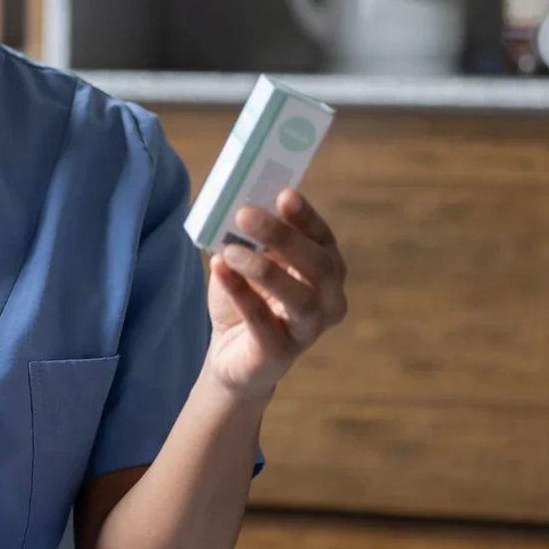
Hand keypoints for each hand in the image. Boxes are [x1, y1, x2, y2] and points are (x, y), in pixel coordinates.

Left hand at [203, 189, 348, 398]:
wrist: (229, 354)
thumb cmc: (246, 299)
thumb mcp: (248, 262)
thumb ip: (250, 238)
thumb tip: (238, 205)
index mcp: (325, 271)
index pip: (323, 239)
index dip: (307, 217)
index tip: (285, 194)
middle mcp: (328, 301)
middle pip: (319, 265)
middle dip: (283, 237)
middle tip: (246, 214)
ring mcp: (308, 330)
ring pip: (301, 298)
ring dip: (264, 270)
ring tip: (231, 250)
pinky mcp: (280, 353)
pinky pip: (263, 322)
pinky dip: (241, 294)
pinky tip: (219, 270)